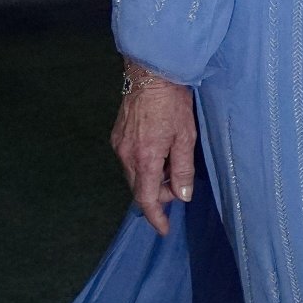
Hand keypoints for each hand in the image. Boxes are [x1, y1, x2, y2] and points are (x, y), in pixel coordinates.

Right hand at [110, 73, 196, 235]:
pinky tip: (159, 154)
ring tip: (172, 165)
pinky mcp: (117, 136)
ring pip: (134, 175)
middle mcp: (126, 155)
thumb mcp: (185, 138)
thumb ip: (182, 170)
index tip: (163, 229)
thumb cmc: (172, 103)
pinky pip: (130, 161)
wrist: (150, 74)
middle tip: (178, 186)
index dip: (156, 217)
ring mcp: (119, 145)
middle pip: (139, 189)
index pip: (146, 199)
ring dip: (152, 179)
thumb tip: (182, 195)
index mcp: (145, 158)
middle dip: (158, 194)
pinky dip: (144, 166)